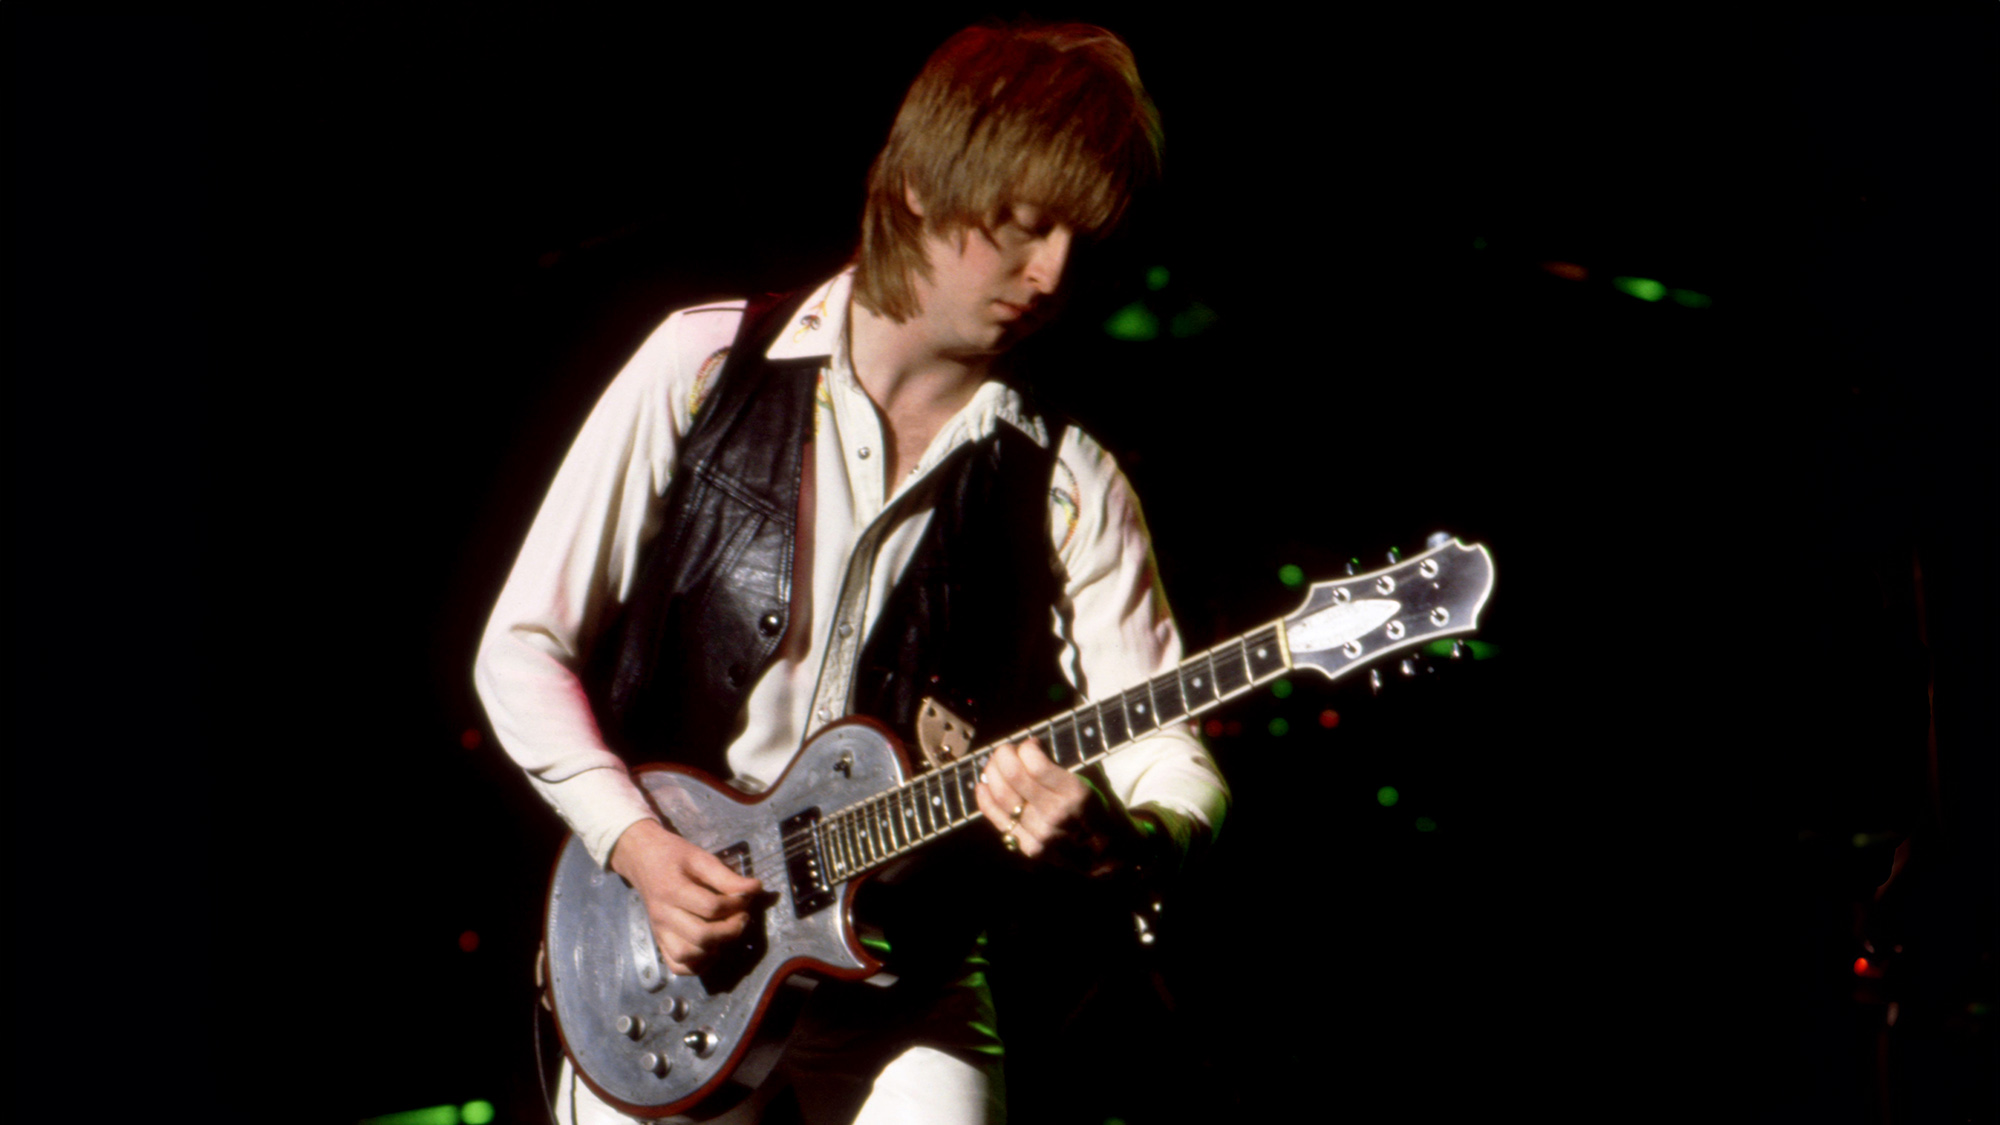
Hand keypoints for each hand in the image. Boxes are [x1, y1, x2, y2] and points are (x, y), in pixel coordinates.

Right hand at [608, 818, 762, 974]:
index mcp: (672, 889)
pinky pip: (677, 966)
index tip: (747, 895)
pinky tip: (712, 948)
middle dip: (730, 930)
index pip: (711, 907)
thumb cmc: (673, 856)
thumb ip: (727, 876)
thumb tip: (755, 888)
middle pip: (701, 936)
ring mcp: (659, 931)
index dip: (736, 904)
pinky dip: (698, 964)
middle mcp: (663, 915)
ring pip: (687, 956)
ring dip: (715, 949)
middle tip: (742, 917)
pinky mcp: (659, 941)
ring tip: (727, 933)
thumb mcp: (700, 857)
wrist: (642, 860)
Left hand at [974, 738, 1133, 869]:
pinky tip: (982, 785)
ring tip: (994, 764)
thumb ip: (1063, 766)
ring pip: (1002, 797)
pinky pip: (999, 820)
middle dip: (1004, 755)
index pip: (1036, 764)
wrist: (1109, 854)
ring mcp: (1040, 834)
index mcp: (1076, 794)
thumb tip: (1031, 747)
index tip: (1030, 744)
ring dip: (992, 774)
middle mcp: (1056, 814)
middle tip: (1006, 750)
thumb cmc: (1101, 812)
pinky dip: (986, 800)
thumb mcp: (1093, 782)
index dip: (1027, 748)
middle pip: (1014, 777)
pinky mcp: (1029, 848)